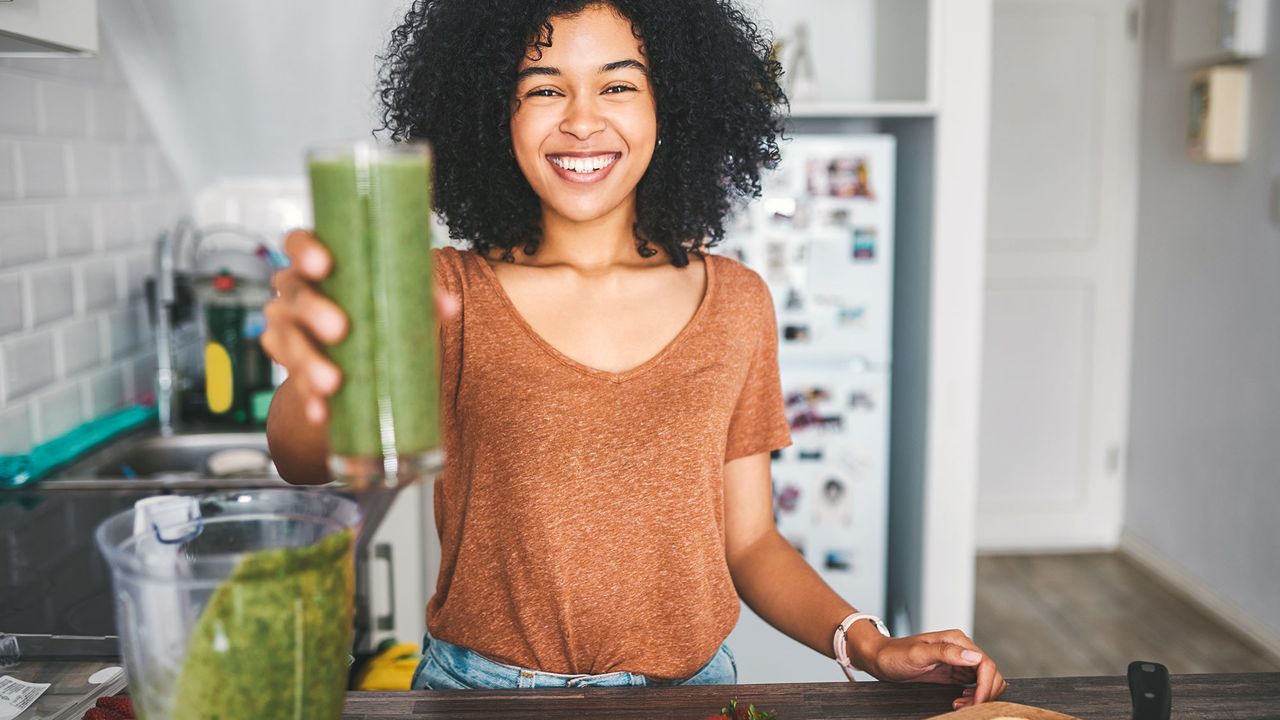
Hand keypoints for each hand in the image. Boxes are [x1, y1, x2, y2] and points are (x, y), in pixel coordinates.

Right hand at [261, 229, 458, 423]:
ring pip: (286, 340)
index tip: (324, 265)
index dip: (305, 249)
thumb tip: (448, 305)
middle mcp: (294, 292)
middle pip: (294, 293)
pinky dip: (309, 398)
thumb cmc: (378, 311)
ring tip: (332, 382)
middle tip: (340, 329)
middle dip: (313, 311)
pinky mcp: (289, 366)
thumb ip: (422, 296)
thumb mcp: (401, 300)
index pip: (298, 242)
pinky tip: (323, 411)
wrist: (361, 358)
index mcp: (317, 264)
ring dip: (308, 362)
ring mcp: (285, 328)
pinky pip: (292, 382)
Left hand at [856, 628, 1006, 710]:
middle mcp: (961, 649)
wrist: (881, 658)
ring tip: (960, 704)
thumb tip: (974, 656)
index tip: (977, 701)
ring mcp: (959, 661)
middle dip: (983, 693)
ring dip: (979, 696)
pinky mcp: (954, 672)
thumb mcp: (918, 654)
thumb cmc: (895, 654)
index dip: (986, 685)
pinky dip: (972, 696)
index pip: (986, 663)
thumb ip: (945, 653)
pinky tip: (959, 700)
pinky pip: (974, 685)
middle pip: (990, 673)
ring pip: (984, 681)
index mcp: (956, 640)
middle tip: (965, 706)